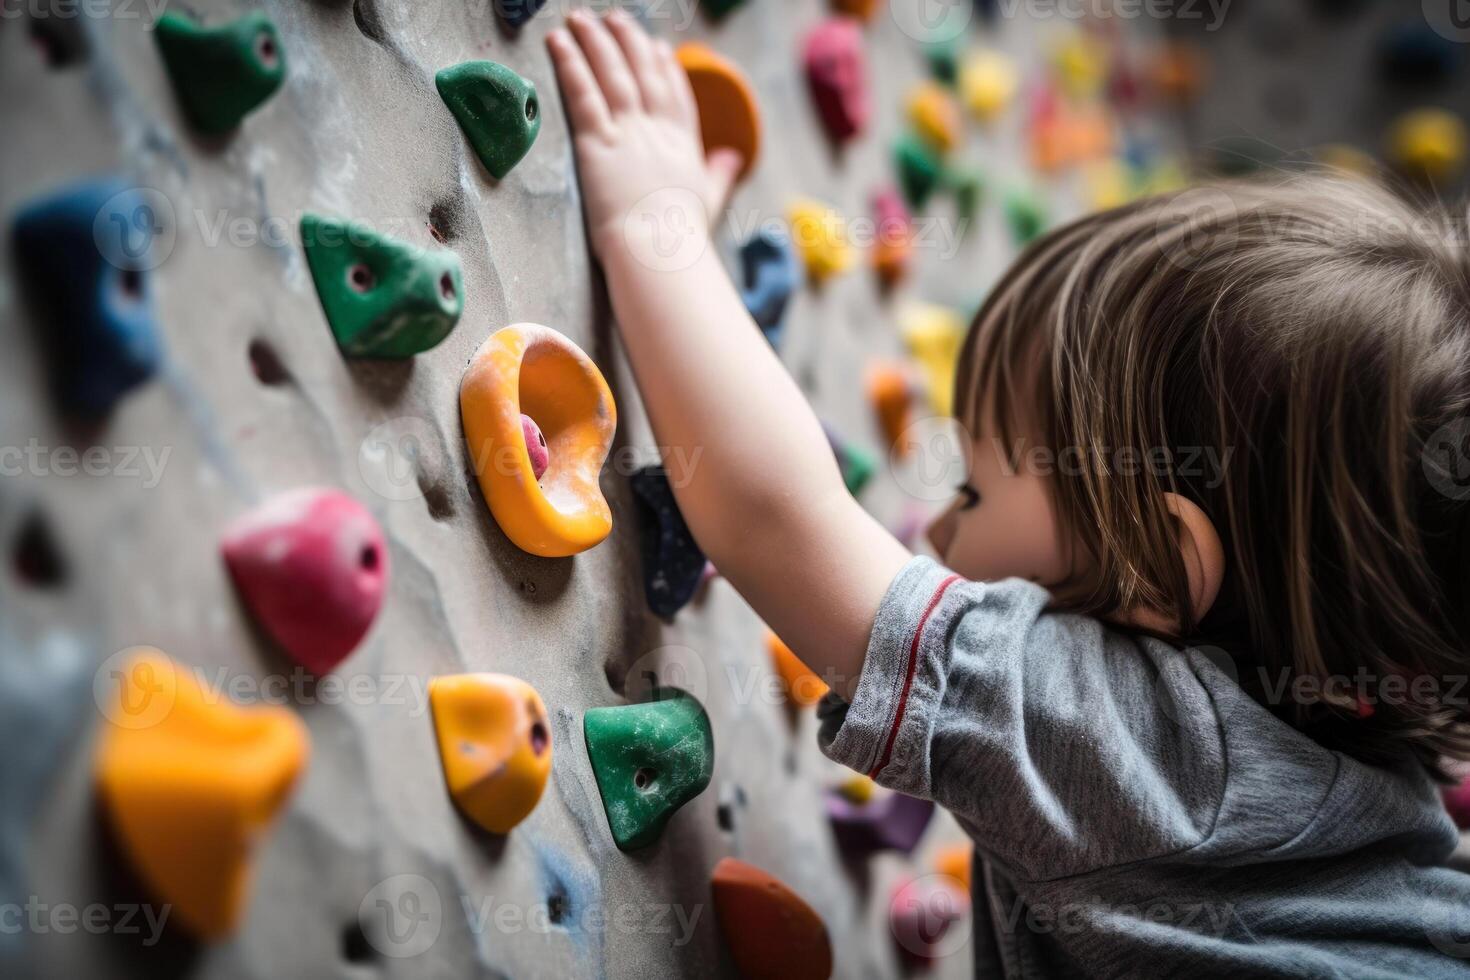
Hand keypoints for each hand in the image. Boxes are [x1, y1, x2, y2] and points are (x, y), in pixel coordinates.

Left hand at [547, 10, 742, 262]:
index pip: (674, 95)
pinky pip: (582, 94)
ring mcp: (628, 134)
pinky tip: (560, 41)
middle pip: (642, 75)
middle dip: (628, 42)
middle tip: (616, 18)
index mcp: (684, 146)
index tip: (657, 46)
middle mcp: (657, 132)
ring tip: (582, 17)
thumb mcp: (709, 201)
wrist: (660, 252)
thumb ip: (719, 175)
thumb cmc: (682, 239)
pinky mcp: (597, 144)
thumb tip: (733, 159)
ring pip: (611, 75)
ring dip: (596, 41)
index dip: (665, 68)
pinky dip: (570, 64)